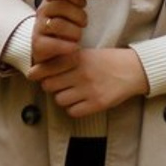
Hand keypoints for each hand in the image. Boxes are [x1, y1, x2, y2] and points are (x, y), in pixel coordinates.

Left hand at [30, 47, 148, 116]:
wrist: (132, 70)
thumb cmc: (107, 60)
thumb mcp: (87, 54)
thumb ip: (67, 60)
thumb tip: (40, 70)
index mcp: (79, 58)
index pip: (49, 66)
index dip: (37, 72)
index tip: (32, 75)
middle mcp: (82, 73)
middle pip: (50, 85)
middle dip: (50, 85)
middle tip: (57, 84)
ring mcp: (89, 89)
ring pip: (60, 100)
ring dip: (62, 98)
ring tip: (71, 93)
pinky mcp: (97, 104)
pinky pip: (73, 112)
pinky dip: (73, 108)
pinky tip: (79, 102)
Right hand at [32, 0, 87, 63]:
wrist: (49, 52)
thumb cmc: (65, 29)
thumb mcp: (69, 11)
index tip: (83, 3)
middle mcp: (42, 11)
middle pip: (60, 6)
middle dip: (78, 14)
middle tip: (84, 23)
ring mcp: (38, 27)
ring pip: (58, 24)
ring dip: (74, 31)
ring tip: (78, 36)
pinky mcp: (37, 44)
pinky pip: (54, 43)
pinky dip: (67, 46)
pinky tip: (75, 47)